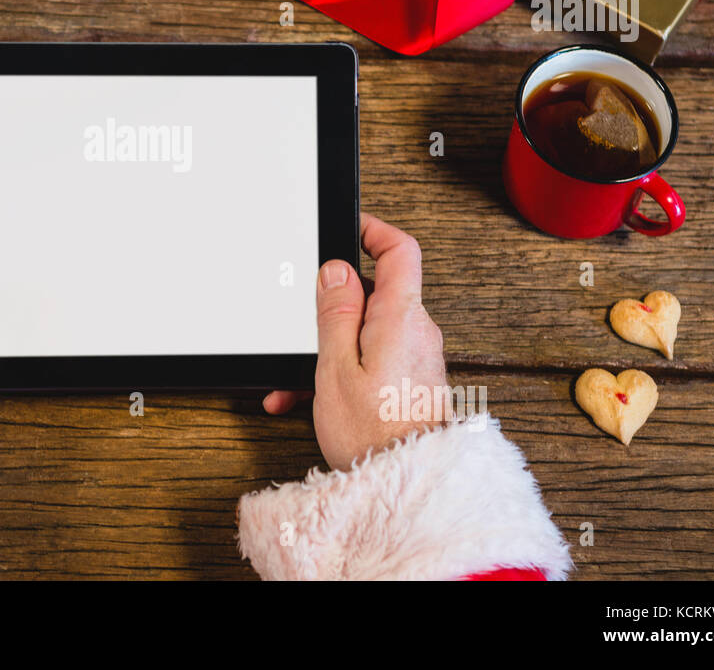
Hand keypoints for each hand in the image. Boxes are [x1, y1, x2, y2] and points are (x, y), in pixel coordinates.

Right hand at [264, 213, 448, 469]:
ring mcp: (416, 358)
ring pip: (365, 333)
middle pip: (373, 294)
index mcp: (401, 317)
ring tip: (297, 379)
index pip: (400, 250)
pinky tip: (309, 397)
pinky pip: (372, 360)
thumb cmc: (376, 434)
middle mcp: (417, 333)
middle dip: (330, 309)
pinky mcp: (410, 381)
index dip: (373, 230)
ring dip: (327, 349)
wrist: (408, 486)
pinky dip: (340, 371)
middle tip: (302, 326)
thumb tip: (336, 270)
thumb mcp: (336, 367)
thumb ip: (336, 313)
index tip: (347, 227)